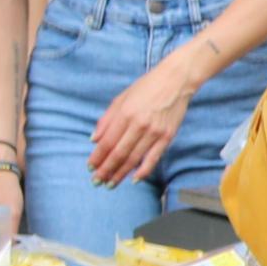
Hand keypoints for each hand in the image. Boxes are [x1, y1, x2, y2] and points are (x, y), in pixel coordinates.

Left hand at [86, 54, 202, 185]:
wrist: (176, 81)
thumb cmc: (147, 87)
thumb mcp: (121, 98)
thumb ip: (106, 119)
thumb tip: (94, 140)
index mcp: (125, 114)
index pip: (107, 142)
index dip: (97, 157)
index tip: (90, 167)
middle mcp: (139, 125)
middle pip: (119, 153)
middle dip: (106, 170)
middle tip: (97, 181)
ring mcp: (154, 132)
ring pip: (134, 158)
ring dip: (120, 173)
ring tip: (110, 184)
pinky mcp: (167, 137)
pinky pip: (153, 158)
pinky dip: (143, 171)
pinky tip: (134, 179)